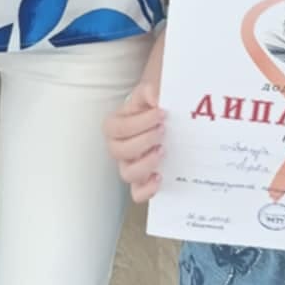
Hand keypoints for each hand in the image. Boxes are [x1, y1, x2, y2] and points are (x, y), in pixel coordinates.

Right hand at [104, 80, 165, 200]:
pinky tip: (160, 177)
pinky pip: (137, 193)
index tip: (162, 113)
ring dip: (145, 164)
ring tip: (163, 151)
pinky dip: (147, 190)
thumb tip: (154, 97)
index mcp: (115, 126)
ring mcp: (131, 165)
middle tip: (164, 130)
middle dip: (143, 140)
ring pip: (126, 174)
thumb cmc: (155, 103)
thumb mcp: (151, 91)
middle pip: (118, 151)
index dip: (140, 122)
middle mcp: (119, 148)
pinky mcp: (144, 180)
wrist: (169, 114)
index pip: (118, 128)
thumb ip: (150, 90)